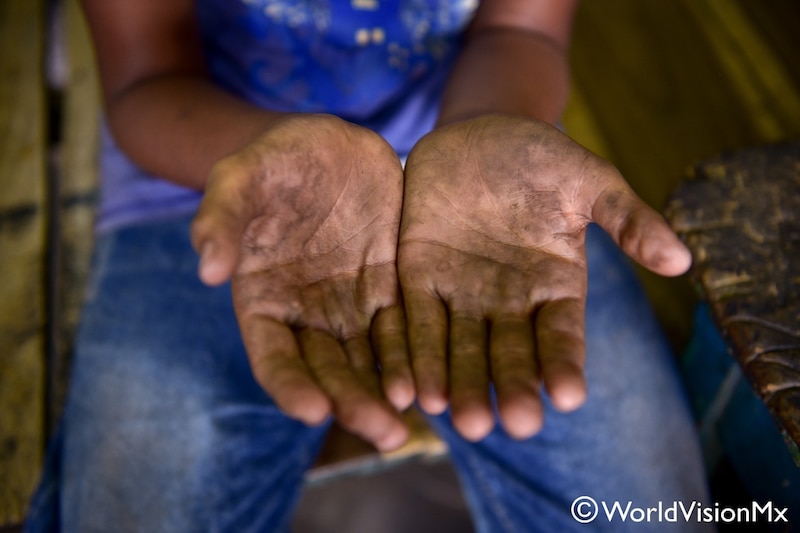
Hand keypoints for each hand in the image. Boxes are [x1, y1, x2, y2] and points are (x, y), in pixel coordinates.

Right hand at [191, 114, 412, 450]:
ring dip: (385, 396)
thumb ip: (221, 217)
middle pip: (327, 372)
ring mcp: (350, 306)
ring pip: (368, 363)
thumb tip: (208, 270)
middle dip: (352, 404)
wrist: (330, 143)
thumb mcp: (242, 175)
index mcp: (262, 300)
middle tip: (382, 433)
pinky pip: (402, 330)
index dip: (290, 386)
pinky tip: (431, 382)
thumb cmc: (276, 159)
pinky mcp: (390, 289)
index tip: (313, 411)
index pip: (273, 357)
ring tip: (407, 425)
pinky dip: (413, 358)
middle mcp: (306, 315)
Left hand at [398, 114, 689, 440]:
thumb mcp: (589, 180)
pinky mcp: (420, 280)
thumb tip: (682, 261)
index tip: (569, 397)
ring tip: (464, 423)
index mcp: (554, 286)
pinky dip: (418, 356)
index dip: (565, 364)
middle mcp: (508, 302)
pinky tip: (416, 392)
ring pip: (462, 350)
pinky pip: (418, 322)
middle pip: (511, 355)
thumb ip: (627, 218)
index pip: (562, 335)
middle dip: (512, 388)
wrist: (477, 134)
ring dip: (463, 386)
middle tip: (515, 425)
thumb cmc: (541, 156)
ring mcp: (463, 294)